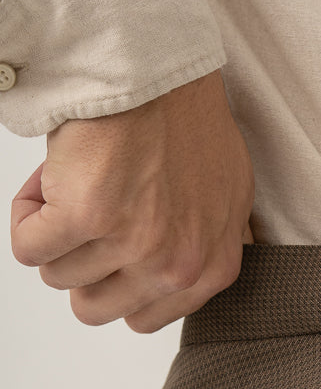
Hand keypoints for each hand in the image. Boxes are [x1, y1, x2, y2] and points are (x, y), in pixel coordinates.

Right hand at [10, 67, 254, 332]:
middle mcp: (176, 266)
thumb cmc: (187, 121)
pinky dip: (27, 216)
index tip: (112, 243)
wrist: (158, 70)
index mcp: (211, 270)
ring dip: (54, 231)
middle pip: (94, 306)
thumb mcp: (225, 198)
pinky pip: (29, 247)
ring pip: (58, 275)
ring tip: (77, 183)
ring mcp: (134, 245)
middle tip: (88, 214)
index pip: (143, 319)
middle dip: (79, 264)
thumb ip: (207, 246)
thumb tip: (182, 275)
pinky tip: (53, 179)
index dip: (114, 279)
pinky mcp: (88, 217)